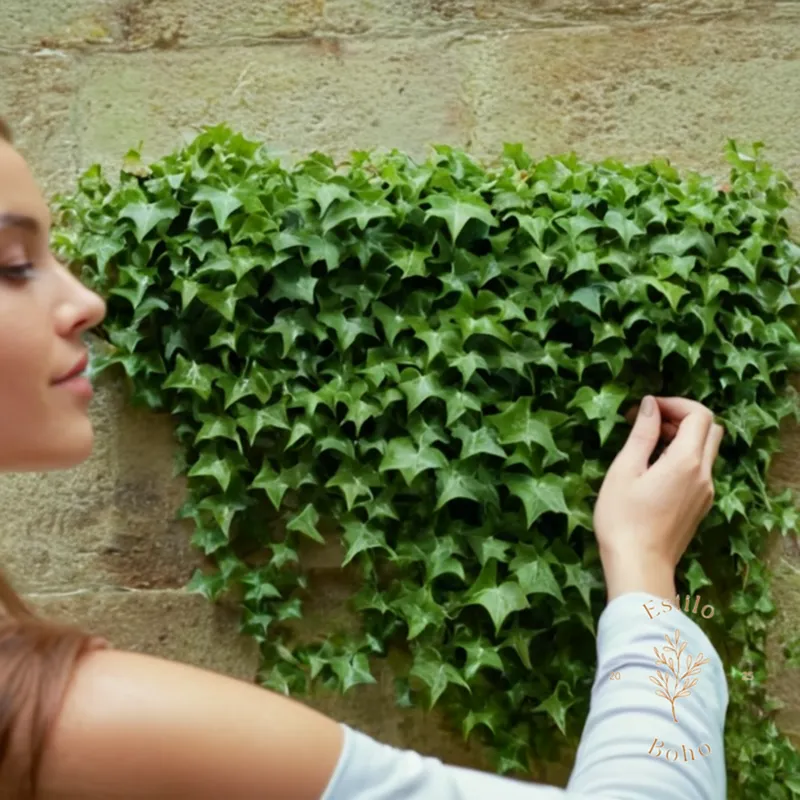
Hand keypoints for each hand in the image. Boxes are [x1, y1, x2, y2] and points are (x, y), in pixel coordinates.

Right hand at [593, 396, 724, 600]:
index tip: (645, 409)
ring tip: (648, 445)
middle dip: (682, 417)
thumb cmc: (623, 518)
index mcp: (687, 461)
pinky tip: (655, 469)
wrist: (639, 566)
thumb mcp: (625, 470)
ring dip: (684, 437)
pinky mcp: (700, 506)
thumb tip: (650, 405)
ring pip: (707, 450)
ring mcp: (705, 492)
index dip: (674, 403)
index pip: (698, 414)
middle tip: (649, 422)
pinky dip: (684, 457)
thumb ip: (641, 434)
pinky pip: (701, 470)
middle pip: (710, 429)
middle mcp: (704, 474)